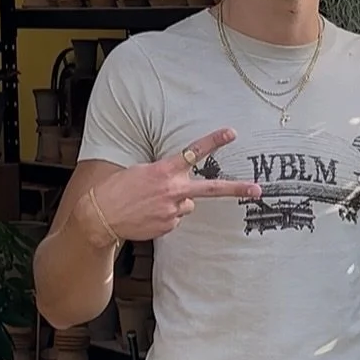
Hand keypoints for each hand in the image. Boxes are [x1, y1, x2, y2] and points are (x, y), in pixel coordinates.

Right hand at [80, 129, 259, 243]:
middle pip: (212, 188)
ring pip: (188, 204)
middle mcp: (173, 190)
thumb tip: (185, 189)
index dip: (214, 141)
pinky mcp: (169, 226)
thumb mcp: (142, 172)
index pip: (194, 152)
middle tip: (258, 189)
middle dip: (237, 189)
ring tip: (152, 203)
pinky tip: (148, 214)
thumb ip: (167, 175)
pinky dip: (165, 216)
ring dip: (176, 203)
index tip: (232, 133)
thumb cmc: (118, 189)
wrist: (100, 216)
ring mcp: (173, 210)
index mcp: (165, 170)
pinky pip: (175, 218)